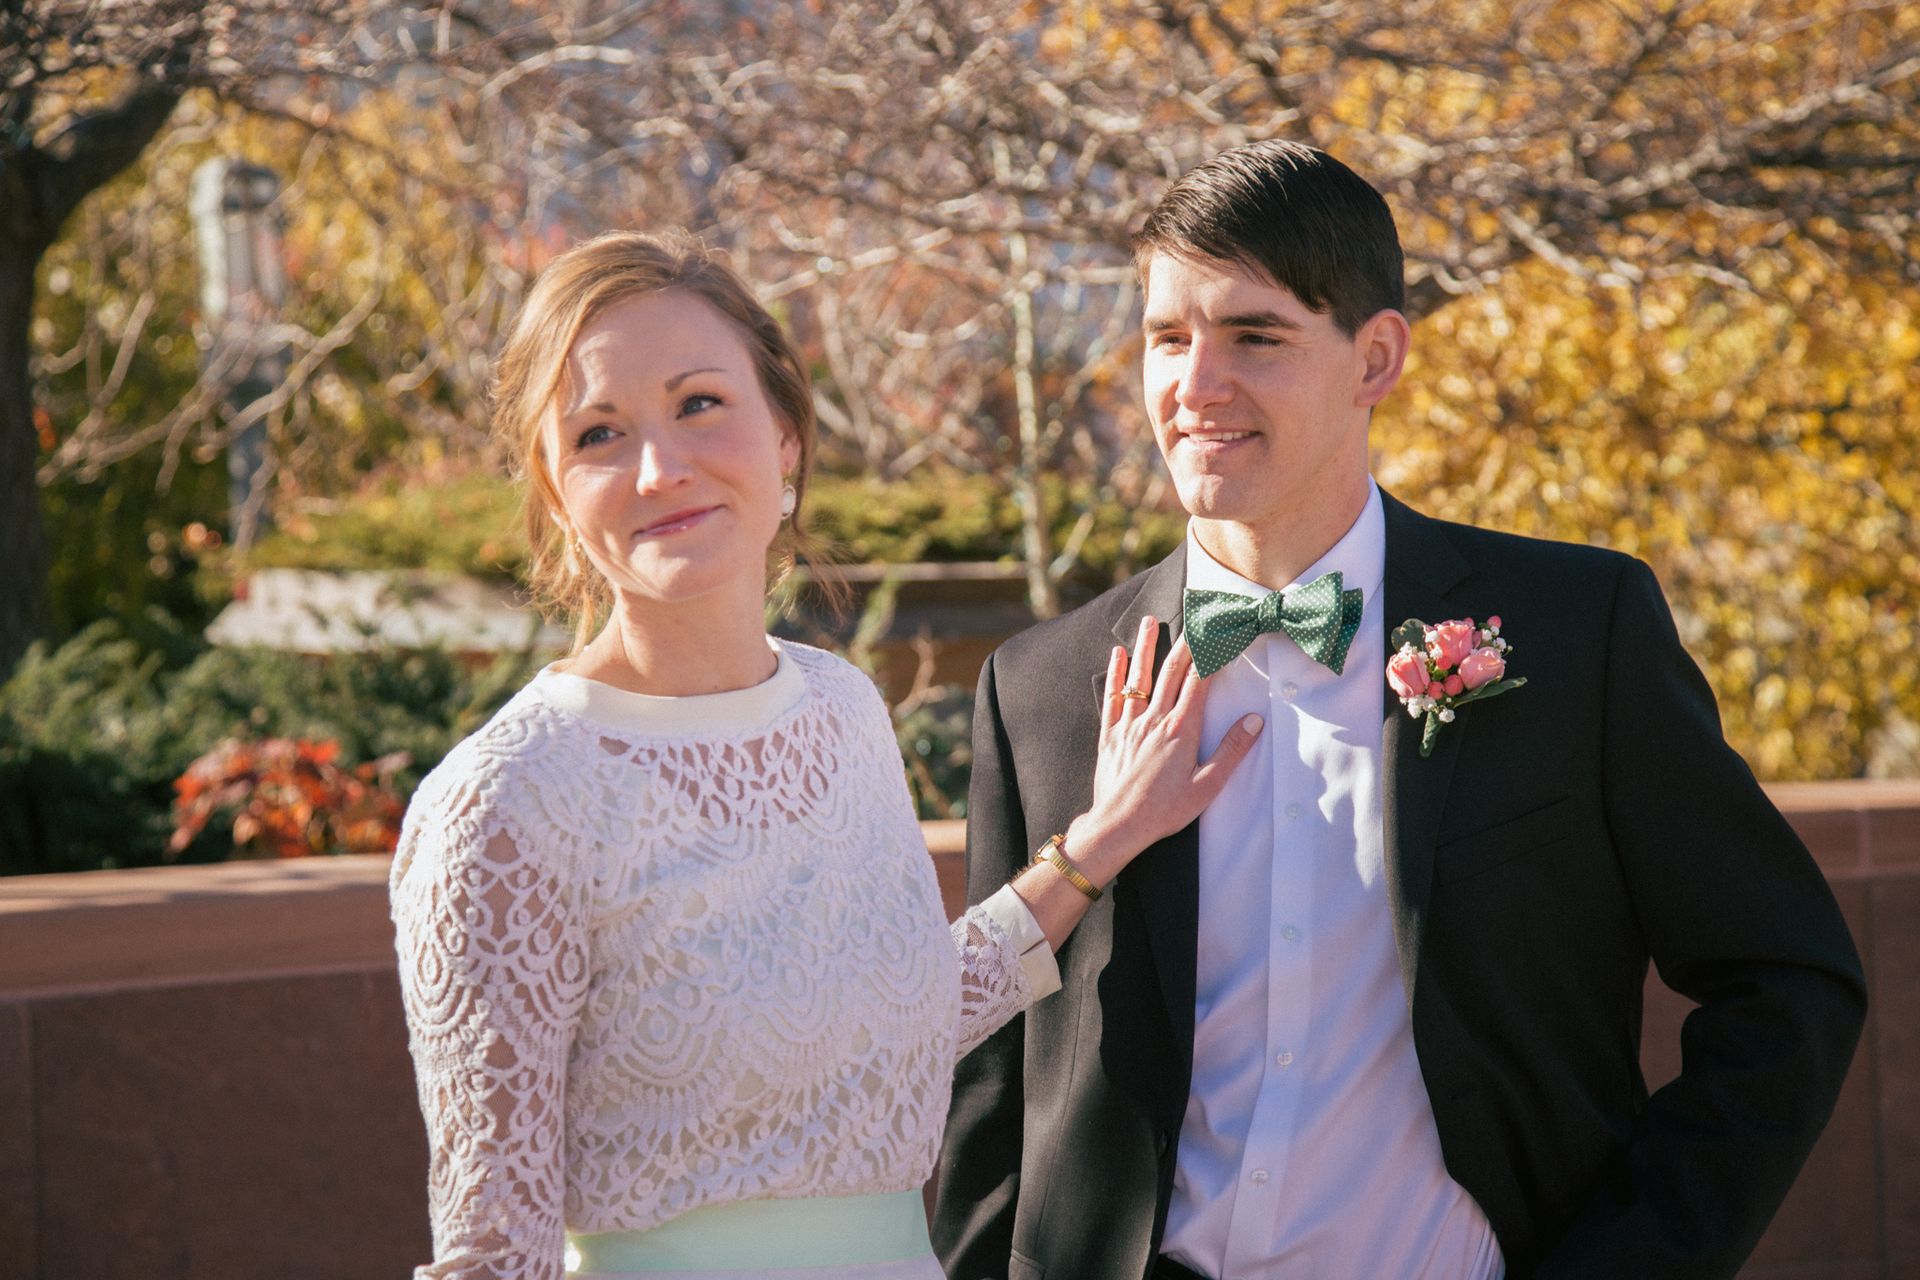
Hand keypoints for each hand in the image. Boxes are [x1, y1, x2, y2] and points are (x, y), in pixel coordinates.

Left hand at [1070, 615, 1262, 877]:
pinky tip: (1118, 655)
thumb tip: (1254, 721)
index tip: (1220, 633)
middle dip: (1183, 642)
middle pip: (1171, 672)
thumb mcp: (1207, 786)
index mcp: (1181, 730)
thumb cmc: (1165, 811)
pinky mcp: (1109, 734)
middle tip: (1190, 617)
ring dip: (1146, 646)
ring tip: (1149, 620)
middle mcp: (1154, 720)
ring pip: (1139, 677)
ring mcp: (1129, 724)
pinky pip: (1113, 696)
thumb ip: (1231, 751)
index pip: (1199, 682)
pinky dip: (1116, 673)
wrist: (1118, 825)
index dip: (1210, 654)